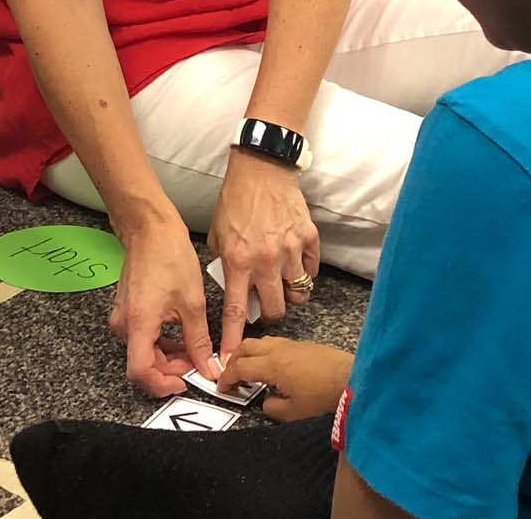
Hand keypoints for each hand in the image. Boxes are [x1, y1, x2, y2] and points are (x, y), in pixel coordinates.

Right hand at [110, 210, 216, 396]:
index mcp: (138, 323)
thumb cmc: (169, 257)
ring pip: (144, 353)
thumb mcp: (192, 303)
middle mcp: (124, 325)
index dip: (162, 384)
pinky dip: (162, 344)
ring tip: (194, 348)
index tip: (184, 383)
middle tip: (198, 364)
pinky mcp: (127, 313)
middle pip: (143, 365)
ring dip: (169, 357)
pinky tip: (182, 336)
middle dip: (172, 370)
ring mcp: (122, 319)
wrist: (150, 231)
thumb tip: (207, 366)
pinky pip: (143, 339)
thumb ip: (198, 340)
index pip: (141, 372)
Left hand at [208, 149, 320, 357]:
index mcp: (239, 261)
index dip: (234, 339)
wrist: (261, 171)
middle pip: (276, 310)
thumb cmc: (236, 201)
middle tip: (266, 305)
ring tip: (281, 284)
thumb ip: (226, 266)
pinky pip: (311, 270)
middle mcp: (266, 260)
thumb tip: (233, 289)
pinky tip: (294, 262)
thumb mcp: (218, 236)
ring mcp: (291, 250)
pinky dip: (304, 272)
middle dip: (271, 315)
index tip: (230, 360)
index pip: (237, 310)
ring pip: (298, 293)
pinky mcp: (309, 239)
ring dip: (289, 294)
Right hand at [218, 337, 353, 421]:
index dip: (226, 378)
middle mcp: (280, 349)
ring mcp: (294, 345)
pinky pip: (278, 343)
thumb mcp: (293, 413)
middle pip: (247, 347)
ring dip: (250, 353)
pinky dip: (266, 352)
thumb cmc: (324, 398)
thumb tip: (266, 400)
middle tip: (230, 375)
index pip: (239, 367)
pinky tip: (273, 367)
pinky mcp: (307, 346)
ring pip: (262, 342)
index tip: (221, 387)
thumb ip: (271, 407)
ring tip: (250, 369)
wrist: (355, 380)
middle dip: (233, 360)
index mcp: (272, 365)